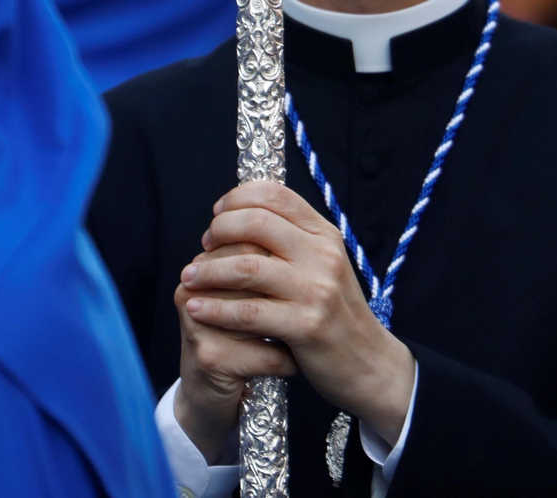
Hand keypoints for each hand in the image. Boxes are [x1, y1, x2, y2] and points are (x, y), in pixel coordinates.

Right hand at [173, 241, 296, 463]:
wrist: (211, 392)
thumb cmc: (240, 334)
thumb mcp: (248, 293)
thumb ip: (263, 257)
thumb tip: (301, 230)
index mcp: (203, 264)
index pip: (249, 237)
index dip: (284, 256)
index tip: (306, 274)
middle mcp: (193, 288)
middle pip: (253, 270)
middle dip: (288, 291)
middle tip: (310, 305)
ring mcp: (198, 324)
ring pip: (263, 312)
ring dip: (291, 327)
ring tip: (309, 334)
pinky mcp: (210, 358)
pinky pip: (268, 354)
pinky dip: (290, 362)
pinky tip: (295, 364)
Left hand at [179, 182, 416, 444]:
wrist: (368, 362)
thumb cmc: (336, 312)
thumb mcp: (324, 265)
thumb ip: (293, 239)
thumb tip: (243, 214)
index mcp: (325, 235)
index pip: (276, 195)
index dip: (238, 198)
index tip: (217, 214)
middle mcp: (323, 255)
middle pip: (257, 223)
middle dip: (219, 230)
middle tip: (204, 246)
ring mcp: (316, 290)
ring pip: (246, 267)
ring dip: (208, 270)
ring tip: (189, 277)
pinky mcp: (305, 326)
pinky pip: (247, 312)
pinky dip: (214, 308)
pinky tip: (196, 307)